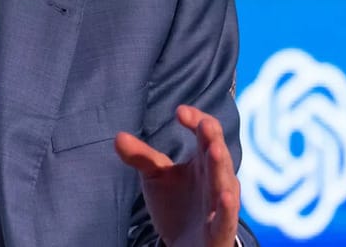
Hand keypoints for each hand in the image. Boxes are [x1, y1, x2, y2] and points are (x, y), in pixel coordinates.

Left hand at [115, 105, 239, 246]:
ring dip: (221, 166)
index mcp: (203, 160)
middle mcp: (216, 178)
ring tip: (214, 150)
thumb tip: (117, 136)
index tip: (179, 112)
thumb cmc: (176, 204)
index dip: (196, 120)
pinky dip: (227, 208)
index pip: (205, 132)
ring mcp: (219, 204)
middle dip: (212, 138)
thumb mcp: (156, 176)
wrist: (184, 245)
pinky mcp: (220, 230)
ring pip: (225, 183)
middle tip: (204, 124)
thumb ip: (140, 157)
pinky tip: (225, 196)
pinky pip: (226, 218)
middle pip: (217, 153)